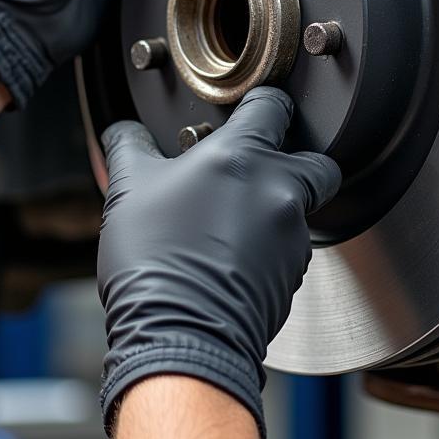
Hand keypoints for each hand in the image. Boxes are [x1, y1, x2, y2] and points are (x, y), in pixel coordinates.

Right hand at [96, 87, 341, 438]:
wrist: (179, 336)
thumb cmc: (156, 261)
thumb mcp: (128, 189)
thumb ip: (130, 147)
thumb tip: (122, 130)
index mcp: (241, 157)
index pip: (273, 105)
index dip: (264, 103)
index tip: (253, 108)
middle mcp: (277, 190)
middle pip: (316, 161)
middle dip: (297, 161)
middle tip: (261, 169)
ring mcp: (290, 236)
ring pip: (302, 209)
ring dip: (276, 209)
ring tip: (232, 222)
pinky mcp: (293, 276)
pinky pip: (291, 250)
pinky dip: (270, 249)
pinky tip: (234, 258)